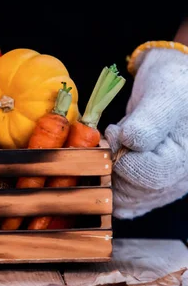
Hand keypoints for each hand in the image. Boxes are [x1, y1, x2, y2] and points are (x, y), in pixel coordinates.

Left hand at [105, 48, 187, 218]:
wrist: (172, 85)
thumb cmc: (172, 84)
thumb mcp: (164, 93)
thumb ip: (149, 120)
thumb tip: (129, 141)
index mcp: (185, 159)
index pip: (149, 178)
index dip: (123, 158)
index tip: (114, 132)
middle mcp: (177, 180)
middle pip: (134, 193)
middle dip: (111, 165)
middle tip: (108, 137)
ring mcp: (162, 187)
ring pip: (124, 201)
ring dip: (104, 174)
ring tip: (107, 145)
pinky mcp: (146, 188)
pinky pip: (122, 201)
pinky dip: (105, 184)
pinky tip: (104, 160)